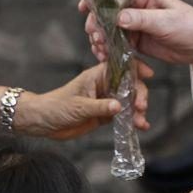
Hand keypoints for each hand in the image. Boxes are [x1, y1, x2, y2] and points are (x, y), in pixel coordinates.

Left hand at [26, 61, 153, 139]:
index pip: (121, 66)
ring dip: (137, 111)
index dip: (136, 68)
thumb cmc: (55, 107)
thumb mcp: (78, 106)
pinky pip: (124, 115)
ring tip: (141, 122)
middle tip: (141, 107)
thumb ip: (99, 107)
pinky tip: (141, 126)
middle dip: (139, 95)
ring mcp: (106, 100)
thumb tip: (120, 106)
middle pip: (130, 85)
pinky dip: (133, 120)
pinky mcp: (105, 114)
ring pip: (129, 101)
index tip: (149, 74)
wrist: (43, 122)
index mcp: (97, 75)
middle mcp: (104, 85)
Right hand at [80, 0, 192, 67]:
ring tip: (100, 51)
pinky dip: (108, 49)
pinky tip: (104, 57)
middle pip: (105, 12)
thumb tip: (118, 18)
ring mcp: (133, 22)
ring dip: (100, 39)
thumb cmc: (190, 26)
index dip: (97, 0)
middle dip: (97, 25)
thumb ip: (141, 19)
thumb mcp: (165, 21)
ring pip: (107, 29)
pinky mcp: (134, 39)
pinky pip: (115, 43)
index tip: (85, 10)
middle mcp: (135, 5)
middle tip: (96, 39)